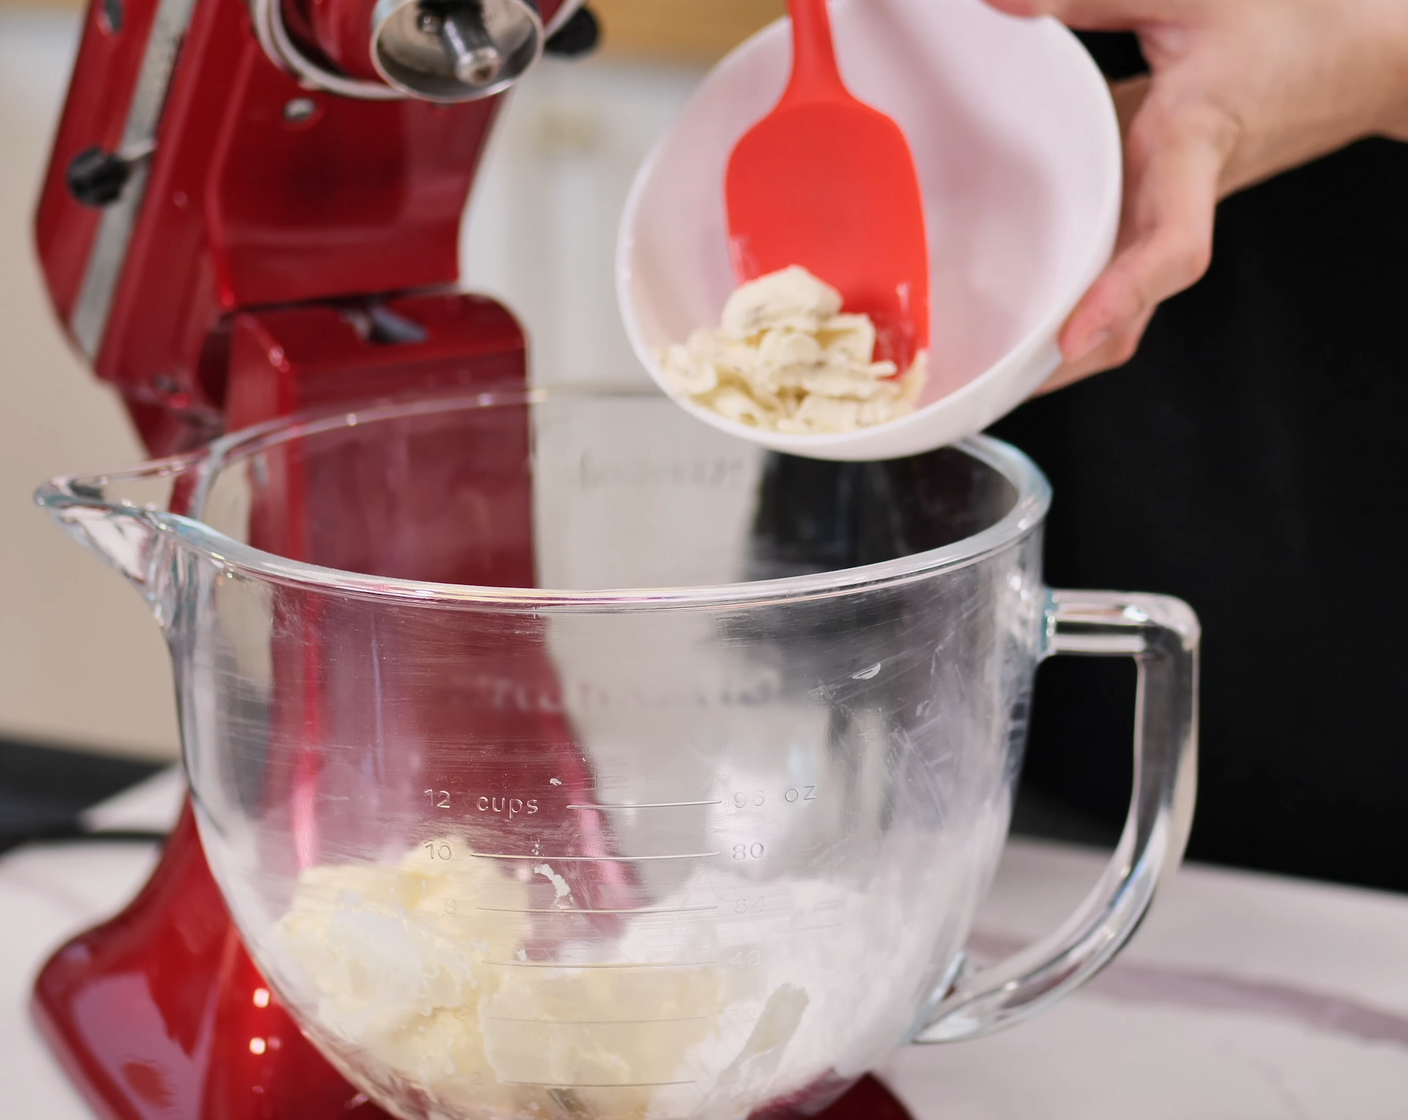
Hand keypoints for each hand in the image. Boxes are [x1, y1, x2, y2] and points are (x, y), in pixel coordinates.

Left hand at [986, 0, 1407, 391]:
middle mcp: (1184, 198)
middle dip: (1074, 355)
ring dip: (1074, 343)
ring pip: (1130, 303)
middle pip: (1138, 306)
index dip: (1123, 295)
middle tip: (996, 384)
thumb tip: (998, 5)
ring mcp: (1176, 211)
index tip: (1073, 337)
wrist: (1366, 55)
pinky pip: (1124, 269)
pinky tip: (1030, 302)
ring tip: (995, 370)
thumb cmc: (1293, 23)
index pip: (1172, 244)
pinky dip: (1082, 295)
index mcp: (1193, 149)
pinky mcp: (1168, 207)